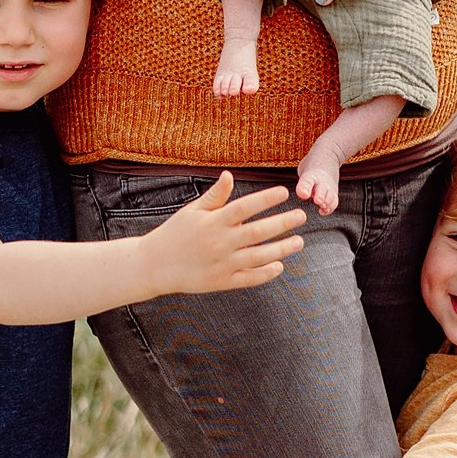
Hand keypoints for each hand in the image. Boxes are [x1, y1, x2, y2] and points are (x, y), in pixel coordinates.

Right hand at [139, 173, 306, 296]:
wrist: (155, 265)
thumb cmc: (175, 233)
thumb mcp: (192, 211)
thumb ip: (214, 196)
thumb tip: (229, 174)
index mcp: (213, 222)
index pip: (244, 208)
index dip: (265, 199)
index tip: (284, 192)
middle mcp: (220, 243)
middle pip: (257, 232)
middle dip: (282, 223)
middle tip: (301, 216)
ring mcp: (222, 264)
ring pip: (258, 257)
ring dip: (281, 249)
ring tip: (299, 242)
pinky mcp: (222, 282)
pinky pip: (248, 279)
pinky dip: (265, 274)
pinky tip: (279, 266)